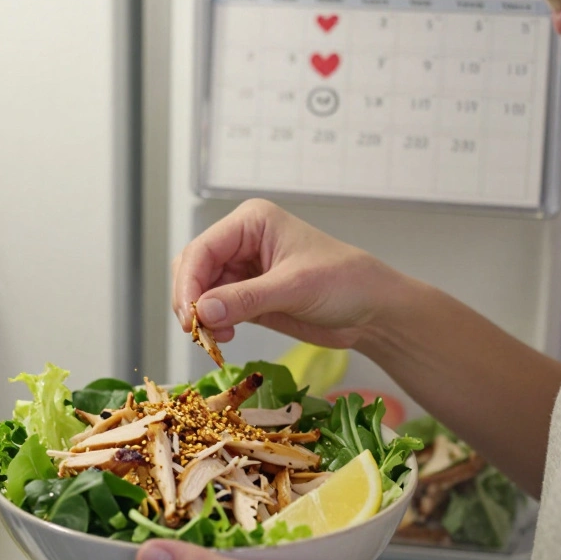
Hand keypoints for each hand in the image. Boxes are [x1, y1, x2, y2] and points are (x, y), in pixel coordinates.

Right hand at [171, 199, 400, 348]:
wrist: (371, 310)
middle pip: (194, 268)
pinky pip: (215, 308)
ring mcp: (243, 269)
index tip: (189, 318)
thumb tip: (203, 312)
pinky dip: (212, 323)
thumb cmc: (343, 283)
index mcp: (251, 222)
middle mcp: (241, 241)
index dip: (189, 283)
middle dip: (190, 299)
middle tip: (197, 331)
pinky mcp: (247, 296)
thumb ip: (245, 299)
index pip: (203, 249)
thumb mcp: (294, 288)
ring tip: (214, 337)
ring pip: (201, 290)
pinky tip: (224, 337)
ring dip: (200, 315)